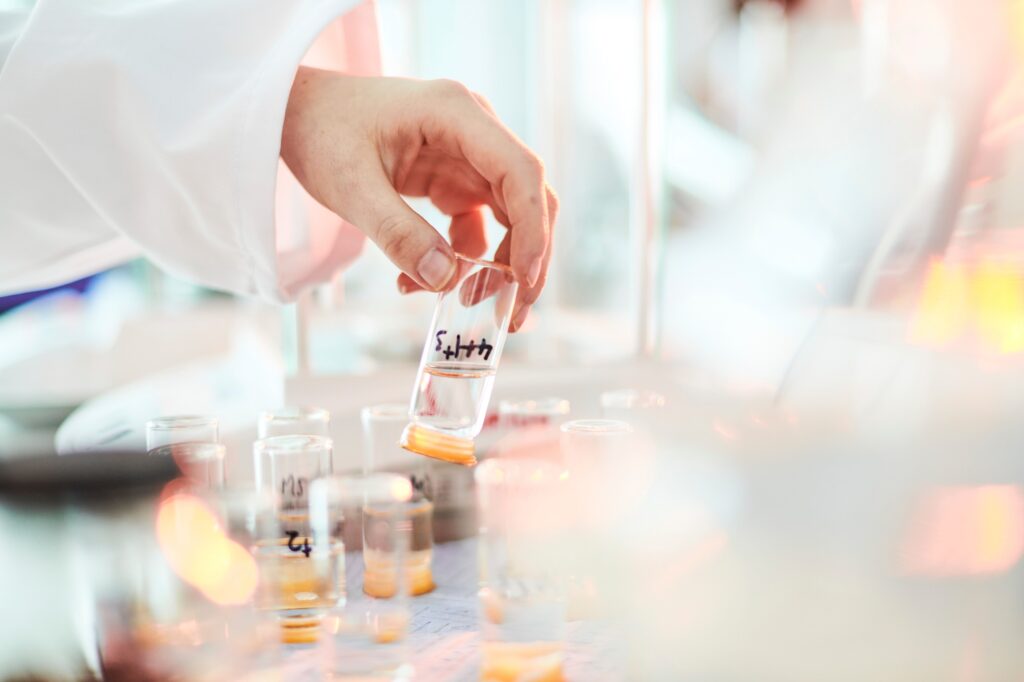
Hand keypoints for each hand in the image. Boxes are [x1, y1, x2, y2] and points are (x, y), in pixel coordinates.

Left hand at [280, 68, 556, 330]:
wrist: (295, 114)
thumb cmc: (320, 132)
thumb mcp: (350, 187)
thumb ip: (397, 233)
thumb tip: (445, 281)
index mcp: (456, 114)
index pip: (519, 172)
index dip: (532, 228)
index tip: (525, 279)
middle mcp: (474, 129)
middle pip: (527, 198)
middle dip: (526, 258)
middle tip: (515, 313)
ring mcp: (467, 155)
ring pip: (510, 216)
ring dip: (500, 265)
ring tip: (472, 305)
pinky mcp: (454, 178)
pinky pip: (478, 225)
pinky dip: (463, 259)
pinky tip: (424, 282)